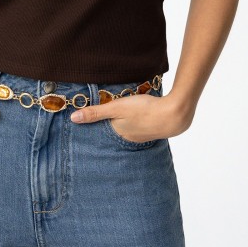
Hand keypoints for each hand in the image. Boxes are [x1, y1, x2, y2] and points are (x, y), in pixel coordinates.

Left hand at [69, 94, 192, 140]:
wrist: (174, 114)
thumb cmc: (144, 110)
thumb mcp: (117, 108)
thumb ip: (96, 112)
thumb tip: (73, 118)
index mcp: (118, 134)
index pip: (100, 131)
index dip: (92, 125)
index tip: (82, 122)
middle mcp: (128, 138)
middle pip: (112, 130)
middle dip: (106, 124)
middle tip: (96, 116)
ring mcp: (141, 135)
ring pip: (125, 128)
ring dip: (120, 122)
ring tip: (116, 114)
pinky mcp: (151, 129)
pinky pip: (137, 126)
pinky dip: (133, 121)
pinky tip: (135, 114)